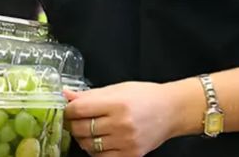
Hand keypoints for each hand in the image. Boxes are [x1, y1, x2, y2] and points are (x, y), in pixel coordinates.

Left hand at [64, 82, 188, 156]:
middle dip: (72, 124)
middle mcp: (121, 124)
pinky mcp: (131, 155)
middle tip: (74, 119)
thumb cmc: (145, 96)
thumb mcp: (117, 89)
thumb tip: (66, 95)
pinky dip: (94, 151)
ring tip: (87, 130)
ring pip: (88, 146)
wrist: (172, 111)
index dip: (68, 109)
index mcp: (117, 104)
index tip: (68, 108)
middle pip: (81, 129)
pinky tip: (98, 142)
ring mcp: (126, 142)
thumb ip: (90, 94)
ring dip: (82, 138)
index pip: (79, 109)